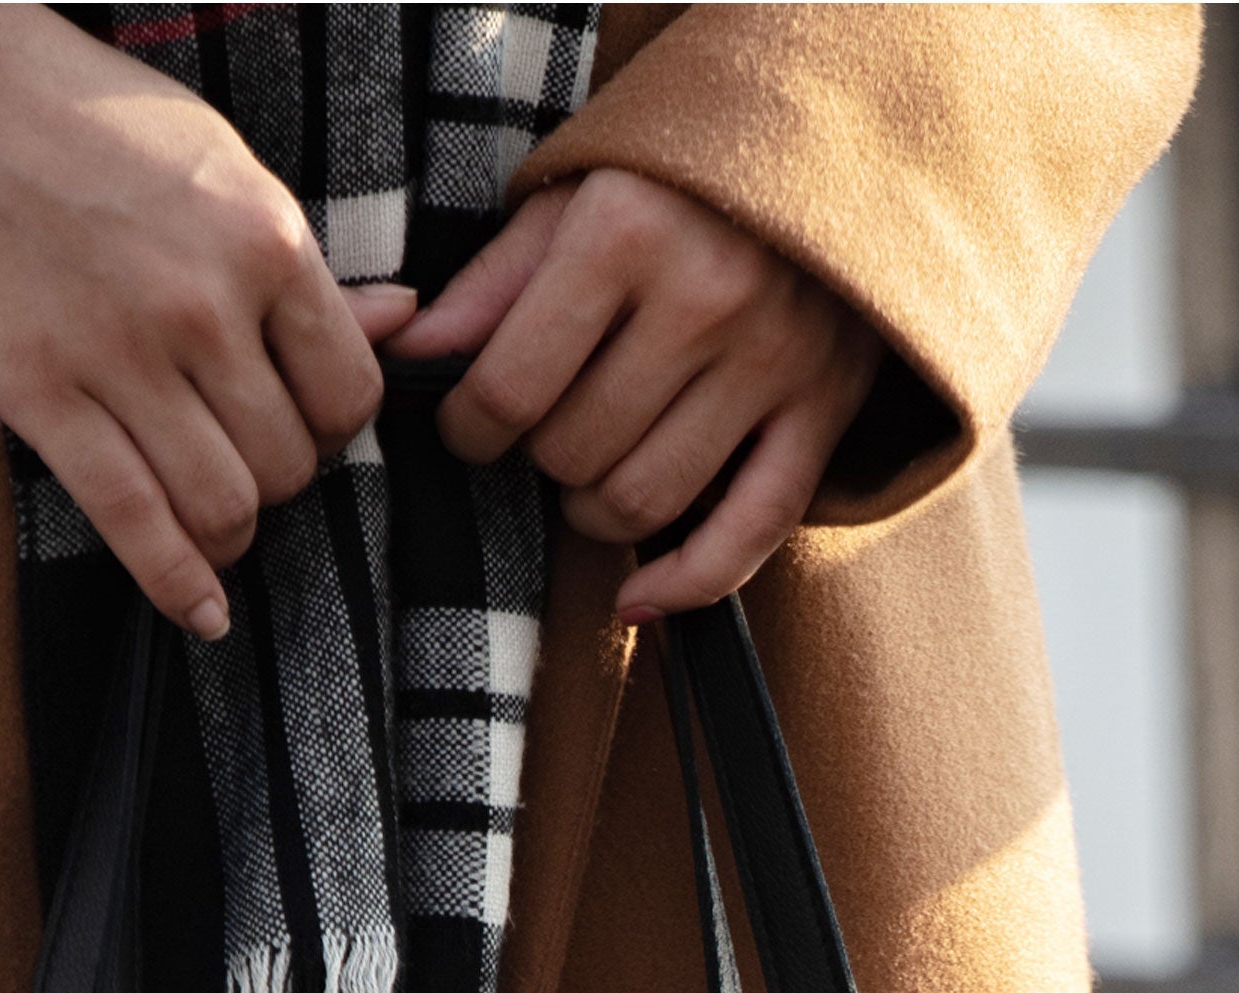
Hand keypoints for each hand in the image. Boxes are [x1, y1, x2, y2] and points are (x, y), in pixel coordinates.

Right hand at [0, 5, 416, 637]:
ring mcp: (120, 354)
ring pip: (225, 507)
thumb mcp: (222, 168)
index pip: (349, 396)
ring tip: (214, 518)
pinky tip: (204, 615)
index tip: (297, 422)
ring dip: (230, 533)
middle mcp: (203, 303)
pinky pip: (134, 523)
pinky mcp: (41, 394)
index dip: (330, 430)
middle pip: (288, 465)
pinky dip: (179, 587)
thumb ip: (306, 263)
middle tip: (237, 457)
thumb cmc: (94, 124)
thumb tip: (404, 319)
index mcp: (263, 240)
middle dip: (275, 482)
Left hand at [396, 171, 883, 621]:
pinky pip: (747, 535)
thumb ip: (491, 283)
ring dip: (598, 512)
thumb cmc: (678, 178)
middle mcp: (703, 298)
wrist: (829, 147)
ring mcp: (771, 361)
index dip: (468, 428)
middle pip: (574, 453)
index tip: (472, 424)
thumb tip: (409, 356)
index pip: (508, 389)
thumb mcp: (574, 196)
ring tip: (595, 469)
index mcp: (625, 233)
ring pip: (645, 502)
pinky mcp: (824, 409)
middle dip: (541, 457)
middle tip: (550, 427)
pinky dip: (685, 584)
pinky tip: (637, 598)